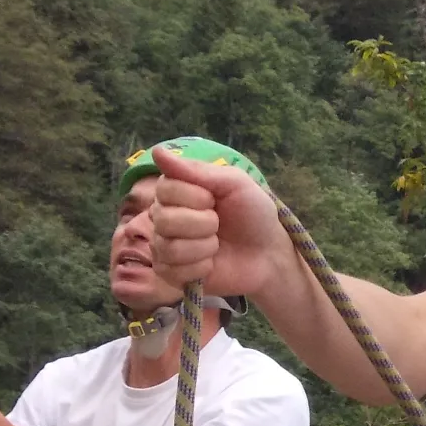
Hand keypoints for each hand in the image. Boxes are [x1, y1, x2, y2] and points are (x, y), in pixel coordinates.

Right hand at [149, 150, 288, 296]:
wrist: (268, 253)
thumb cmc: (253, 214)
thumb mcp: (234, 183)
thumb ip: (196, 170)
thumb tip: (157, 152)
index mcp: (176, 191)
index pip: (164, 188)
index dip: (194, 196)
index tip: (215, 200)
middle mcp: (164, 216)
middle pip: (162, 218)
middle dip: (202, 222)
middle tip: (219, 225)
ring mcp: (164, 246)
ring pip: (167, 246)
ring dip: (204, 246)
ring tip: (217, 244)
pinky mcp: (171, 274)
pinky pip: (172, 271)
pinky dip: (200, 267)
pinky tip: (211, 264)